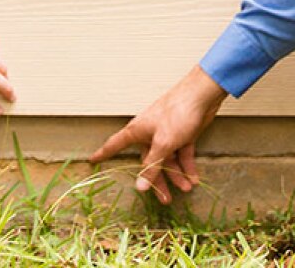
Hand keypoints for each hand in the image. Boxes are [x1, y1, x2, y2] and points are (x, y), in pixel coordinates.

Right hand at [89, 66, 225, 203]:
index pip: (115, 144)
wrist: (202, 96)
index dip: (103, 153)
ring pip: (167, 160)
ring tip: (186, 188)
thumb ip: (152, 166)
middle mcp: (149, 133)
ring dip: (176, 175)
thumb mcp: (163, 143)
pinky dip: (187, 166)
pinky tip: (194, 178)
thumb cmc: (177, 112)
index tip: (92, 160)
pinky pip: (181, 154)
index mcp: (138, 131)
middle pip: (148, 161)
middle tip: (165, 199)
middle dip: (158, 180)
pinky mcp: (181, 135)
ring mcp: (166, 134)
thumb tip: (139, 187)